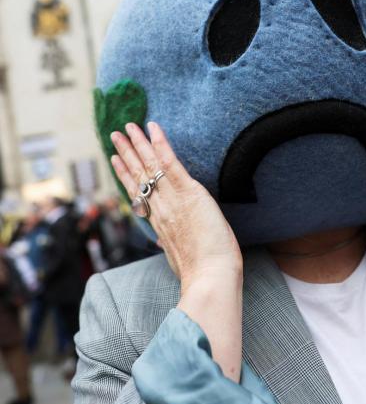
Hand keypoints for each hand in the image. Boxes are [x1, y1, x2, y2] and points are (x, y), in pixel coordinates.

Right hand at [110, 122, 241, 292]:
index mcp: (158, 222)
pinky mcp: (189, 192)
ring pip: (150, 165)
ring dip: (138, 143)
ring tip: (127, 126)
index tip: (116, 160)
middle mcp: (160, 207)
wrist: (211, 276)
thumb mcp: (177, 256)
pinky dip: (161, 144)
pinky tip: (153, 128)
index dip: (126, 174)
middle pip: (138, 174)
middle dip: (126, 153)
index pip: (138, 192)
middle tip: (115, 135)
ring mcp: (172, 198)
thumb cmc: (200, 270)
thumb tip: (159, 240)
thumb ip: (167, 243)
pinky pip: (170, 163)